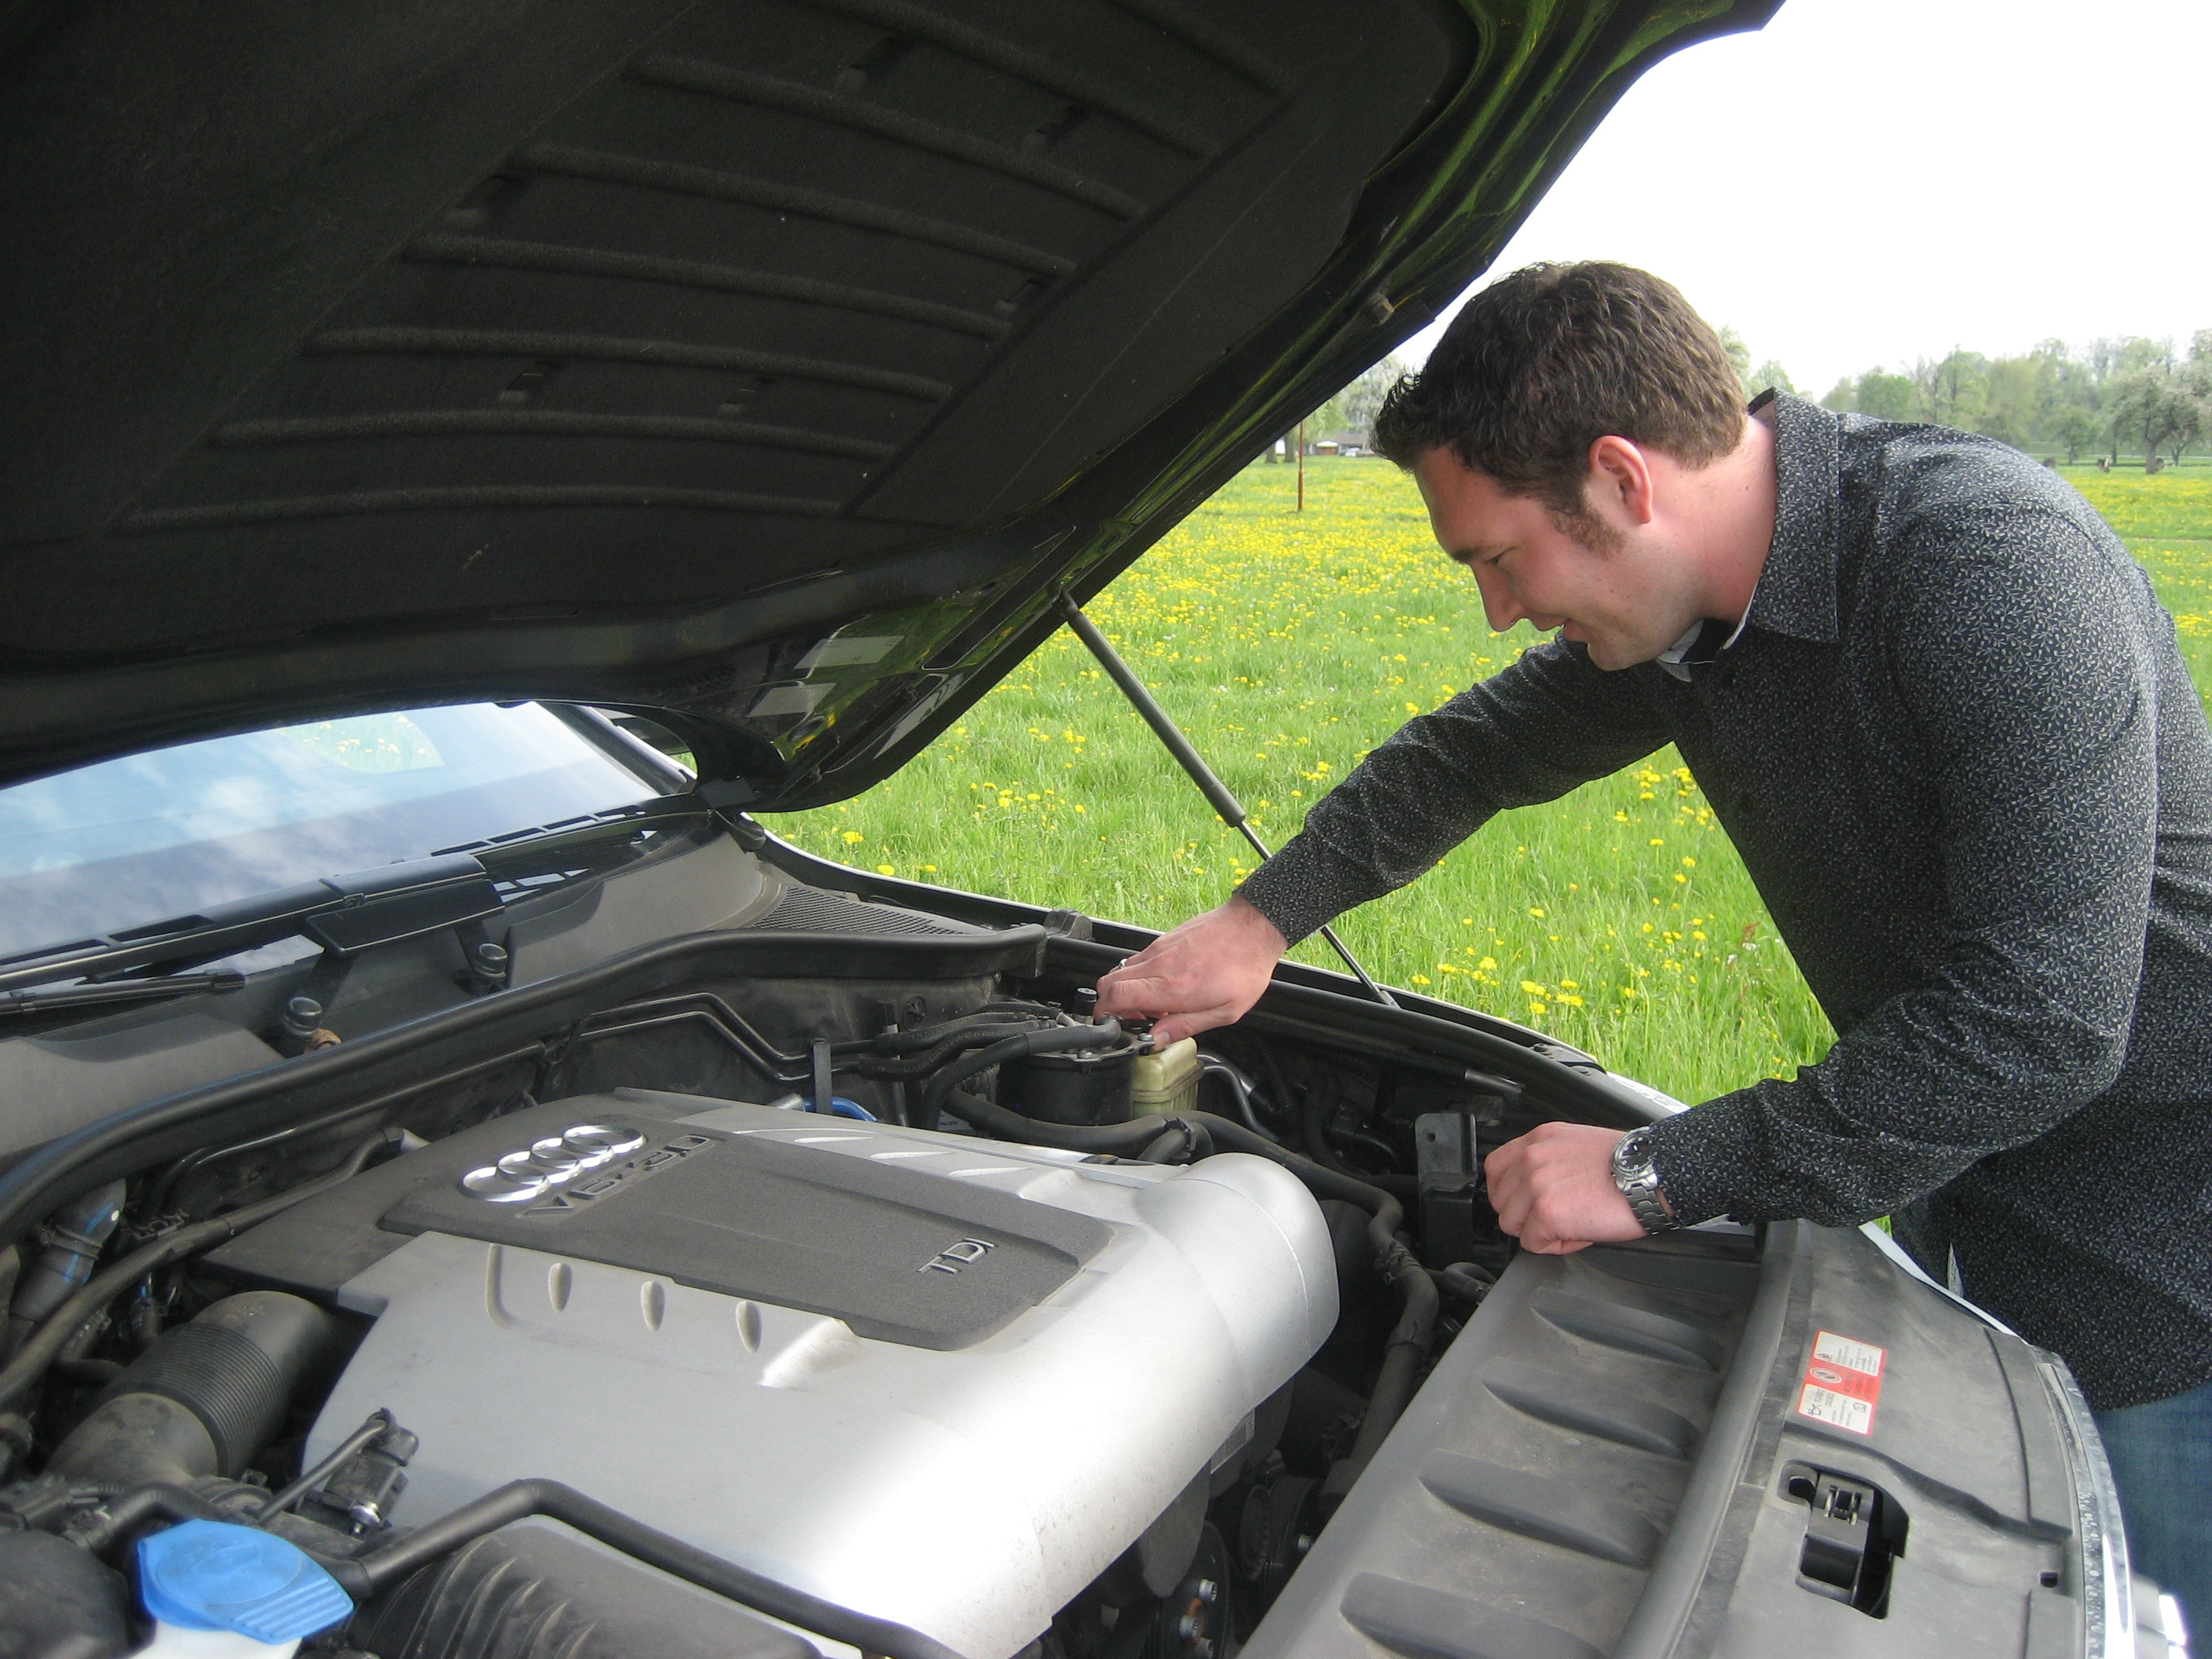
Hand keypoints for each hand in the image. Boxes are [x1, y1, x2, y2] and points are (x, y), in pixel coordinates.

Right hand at [1094, 896, 1286, 1044]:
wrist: (1253, 927)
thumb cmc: (1244, 969)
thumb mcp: (1224, 1012)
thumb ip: (1184, 1026)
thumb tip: (1155, 1039)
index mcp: (1171, 988)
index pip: (1115, 996)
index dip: (1105, 1014)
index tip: (1115, 1025)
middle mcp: (1159, 965)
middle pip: (1108, 982)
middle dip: (1110, 1004)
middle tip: (1134, 1017)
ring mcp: (1159, 949)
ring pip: (1121, 969)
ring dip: (1125, 990)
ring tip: (1152, 1003)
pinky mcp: (1163, 939)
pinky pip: (1138, 959)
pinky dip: (1138, 976)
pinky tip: (1162, 985)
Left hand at [1483, 1122, 1656, 1253]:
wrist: (1653, 1174)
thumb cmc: (1628, 1164)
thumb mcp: (1576, 1145)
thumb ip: (1547, 1161)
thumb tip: (1532, 1189)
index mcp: (1539, 1140)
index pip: (1495, 1168)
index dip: (1507, 1192)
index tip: (1523, 1204)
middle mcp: (1532, 1158)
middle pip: (1501, 1201)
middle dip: (1526, 1216)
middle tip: (1556, 1218)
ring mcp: (1536, 1185)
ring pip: (1512, 1225)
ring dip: (1540, 1232)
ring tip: (1571, 1225)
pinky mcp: (1547, 1213)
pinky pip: (1534, 1243)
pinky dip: (1556, 1246)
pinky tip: (1580, 1234)